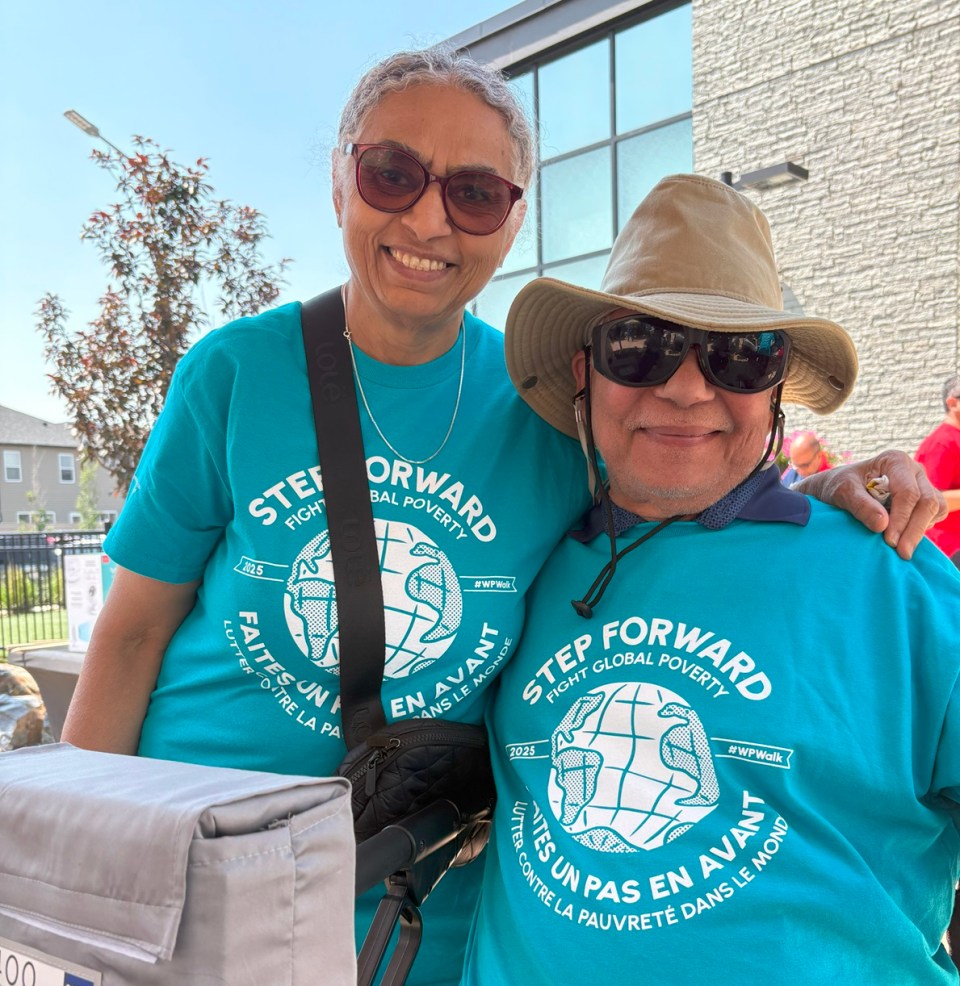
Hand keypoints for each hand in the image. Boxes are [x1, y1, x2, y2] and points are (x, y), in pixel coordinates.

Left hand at [794, 451, 946, 559]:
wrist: (837, 489)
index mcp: (894, 461)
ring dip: (920, 532)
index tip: (890, 541)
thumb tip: (883, 525)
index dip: (901, 519)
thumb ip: (860, 506)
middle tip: (902, 553)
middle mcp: (913, 470)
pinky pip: (934, 516)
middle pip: (927, 501)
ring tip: (902, 551)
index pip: (907, 492)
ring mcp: (922, 484)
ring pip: (935, 509)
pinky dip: (922, 529)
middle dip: (914, 530)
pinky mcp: (924, 500)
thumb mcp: (841, 492)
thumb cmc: (838, 486)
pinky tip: (903, 539)